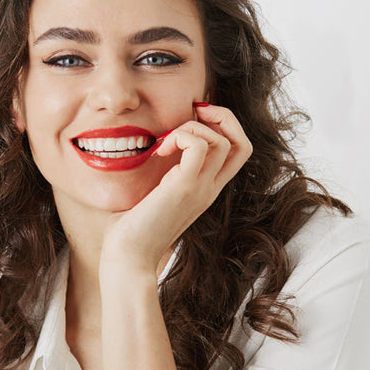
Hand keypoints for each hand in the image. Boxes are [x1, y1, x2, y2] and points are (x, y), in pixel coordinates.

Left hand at [99, 103, 251, 282]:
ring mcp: (201, 189)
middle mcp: (210, 189)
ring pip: (222, 140)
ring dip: (192, 127)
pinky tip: (158, 152)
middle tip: (193, 112)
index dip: (223, 125)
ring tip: (166, 141)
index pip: (237, 151)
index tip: (192, 118)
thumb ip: (160, 171)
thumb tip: (147, 144)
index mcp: (206, 189)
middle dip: (222, 116)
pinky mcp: (184, 187)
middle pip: (242, 142)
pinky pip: (199, 145)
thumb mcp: (152, 193)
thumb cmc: (131, 228)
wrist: (128, 257)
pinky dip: (180, 136)